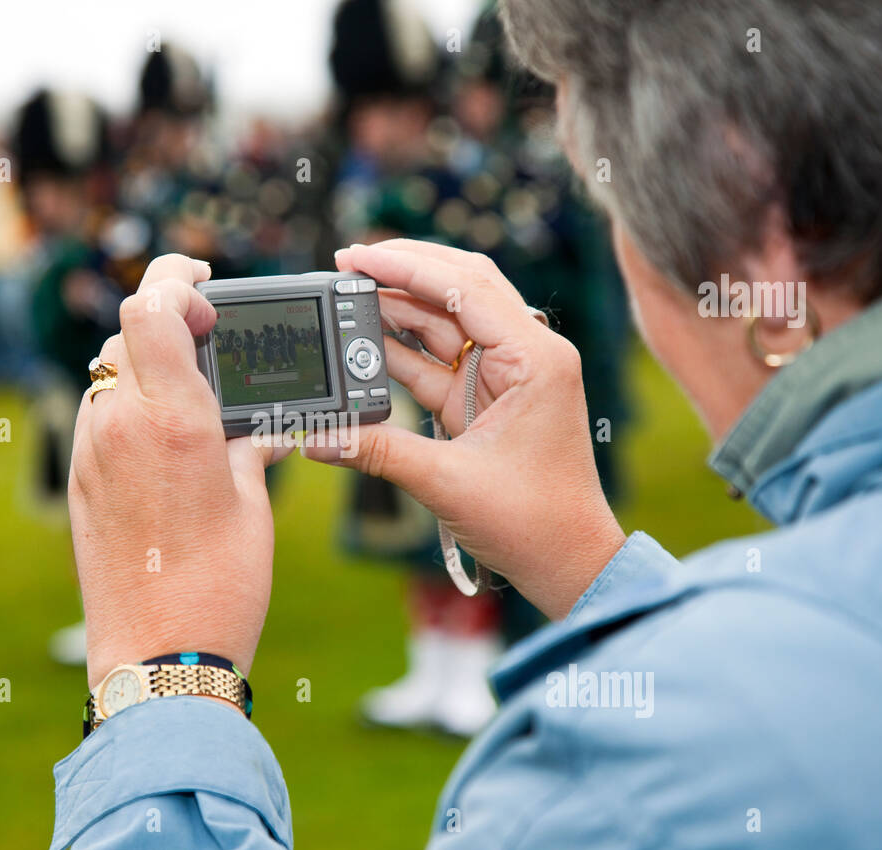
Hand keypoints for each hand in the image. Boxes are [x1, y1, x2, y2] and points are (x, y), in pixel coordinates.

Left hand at [68, 254, 283, 686]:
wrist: (159, 654)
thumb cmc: (218, 585)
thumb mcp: (252, 501)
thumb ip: (251, 443)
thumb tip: (263, 422)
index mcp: (172, 419)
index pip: (151, 304)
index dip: (174, 277)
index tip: (201, 281)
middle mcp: (119, 426)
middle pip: (129, 334)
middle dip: (169, 324)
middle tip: (212, 342)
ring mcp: (91, 454)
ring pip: (111, 375)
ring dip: (149, 369)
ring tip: (196, 400)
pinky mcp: (79, 483)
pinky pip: (101, 418)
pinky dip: (132, 409)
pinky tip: (169, 442)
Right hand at [307, 239, 625, 619]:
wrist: (566, 563)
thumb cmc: (533, 523)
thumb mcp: (447, 483)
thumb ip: (376, 452)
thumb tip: (315, 436)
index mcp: (536, 359)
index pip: (467, 287)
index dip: (408, 267)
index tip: (357, 256)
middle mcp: (527, 354)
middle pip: (459, 286)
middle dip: (403, 271)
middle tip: (347, 260)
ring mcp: (505, 374)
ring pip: (446, 319)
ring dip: (397, 308)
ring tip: (344, 297)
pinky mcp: (484, 398)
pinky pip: (437, 359)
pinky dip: (400, 350)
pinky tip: (361, 341)